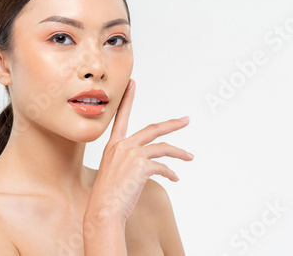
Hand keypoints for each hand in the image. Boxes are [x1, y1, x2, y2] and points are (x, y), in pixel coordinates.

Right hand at [86, 79, 193, 223]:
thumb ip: (126, 162)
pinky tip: (175, 179)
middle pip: (152, 129)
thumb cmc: (107, 196)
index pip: (121, 116)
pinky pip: (163, 167)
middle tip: (186, 120)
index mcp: (112, 145)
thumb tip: (146, 165)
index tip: (132, 83)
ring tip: (189, 157)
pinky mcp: (141, 165)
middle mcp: (121, 146)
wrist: (103, 209)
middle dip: (172, 124)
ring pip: (163, 147)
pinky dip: (171, 173)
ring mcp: (131, 154)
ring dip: (179, 152)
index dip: (128, 99)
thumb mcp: (113, 173)